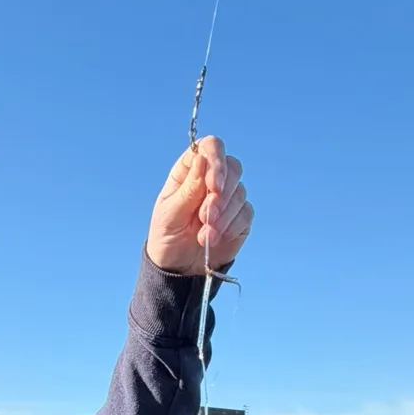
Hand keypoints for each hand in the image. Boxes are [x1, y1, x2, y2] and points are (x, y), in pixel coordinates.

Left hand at [145, 135, 252, 276]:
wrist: (177, 266)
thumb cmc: (167, 235)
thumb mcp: (171, 212)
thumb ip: (189, 187)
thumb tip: (202, 159)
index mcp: (191, 170)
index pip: (210, 148)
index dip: (216, 161)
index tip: (214, 186)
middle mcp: (212, 179)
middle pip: (232, 167)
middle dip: (221, 195)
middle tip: (206, 217)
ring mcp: (228, 197)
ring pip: (240, 192)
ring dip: (223, 216)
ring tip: (204, 236)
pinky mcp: (240, 217)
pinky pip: (246, 213)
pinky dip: (231, 227)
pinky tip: (214, 239)